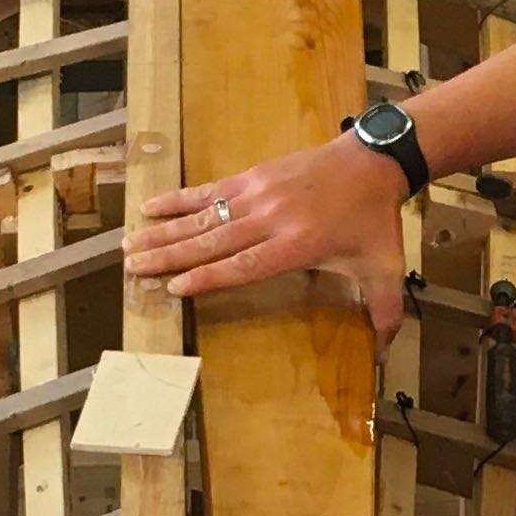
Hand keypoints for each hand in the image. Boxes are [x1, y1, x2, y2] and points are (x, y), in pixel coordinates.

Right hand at [125, 133, 412, 333]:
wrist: (373, 160)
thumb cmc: (375, 219)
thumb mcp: (386, 267)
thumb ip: (385, 310)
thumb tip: (386, 354)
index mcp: (297, 245)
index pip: (243, 266)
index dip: (207, 277)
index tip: (173, 289)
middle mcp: (271, 219)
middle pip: (212, 242)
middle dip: (169, 257)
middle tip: (132, 269)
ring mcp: (259, 193)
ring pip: (203, 216)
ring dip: (164, 231)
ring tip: (129, 244)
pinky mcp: (254, 175)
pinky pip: (210, 189)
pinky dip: (179, 199)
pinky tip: (151, 206)